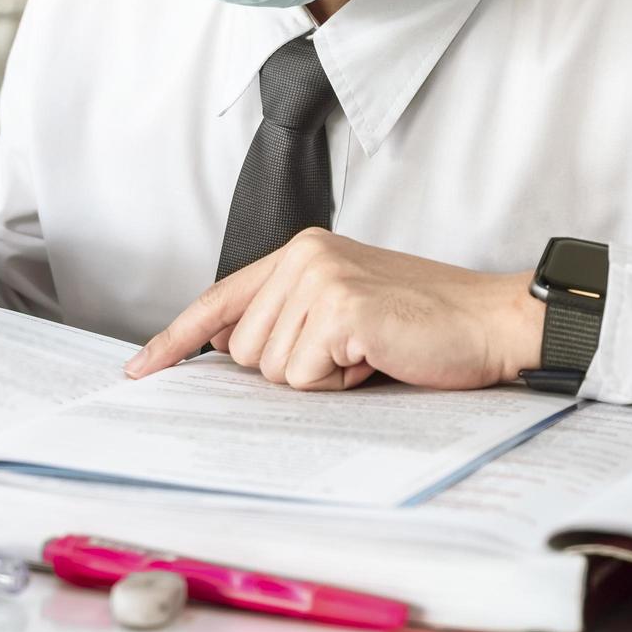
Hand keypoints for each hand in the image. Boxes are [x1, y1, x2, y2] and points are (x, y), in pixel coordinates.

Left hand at [124, 229, 543, 390]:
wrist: (490, 322)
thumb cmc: (422, 323)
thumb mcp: (343, 309)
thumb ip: (286, 317)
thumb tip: (226, 348)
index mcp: (299, 251)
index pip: (219, 299)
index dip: (176, 338)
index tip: (140, 369)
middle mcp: (302, 256)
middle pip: (244, 350)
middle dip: (293, 366)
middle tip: (351, 348)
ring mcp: (319, 279)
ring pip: (271, 368)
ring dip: (319, 375)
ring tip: (366, 349)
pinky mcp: (340, 308)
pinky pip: (304, 375)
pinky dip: (339, 380)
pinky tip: (375, 355)